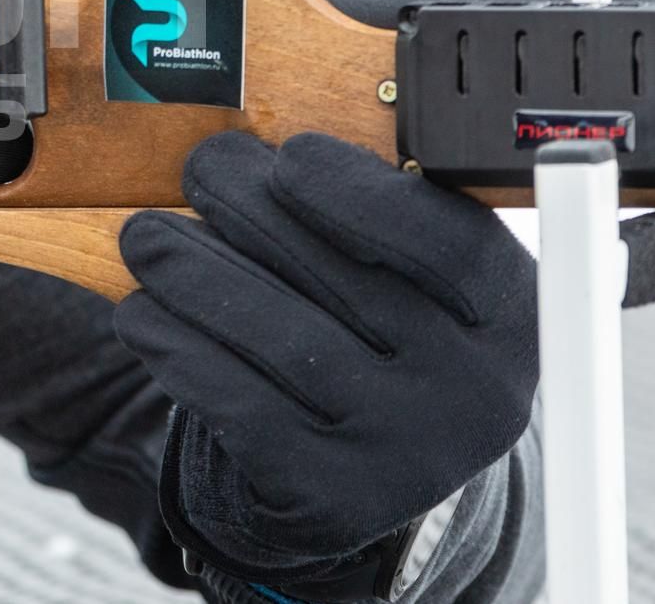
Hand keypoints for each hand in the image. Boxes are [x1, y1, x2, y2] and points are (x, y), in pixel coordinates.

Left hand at [113, 132, 536, 595]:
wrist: (383, 475)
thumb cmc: (385, 336)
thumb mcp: (413, 280)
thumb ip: (365, 215)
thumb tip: (247, 155)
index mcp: (511, 318)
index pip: (443, 243)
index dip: (360, 193)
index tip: (289, 156)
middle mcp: (474, 394)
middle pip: (343, 280)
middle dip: (251, 209)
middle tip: (196, 170)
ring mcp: (404, 454)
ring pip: (278, 337)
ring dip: (193, 273)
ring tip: (145, 237)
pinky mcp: (331, 498)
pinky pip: (237, 402)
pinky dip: (177, 345)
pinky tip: (143, 313)